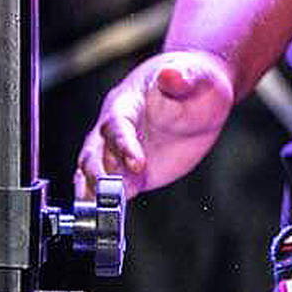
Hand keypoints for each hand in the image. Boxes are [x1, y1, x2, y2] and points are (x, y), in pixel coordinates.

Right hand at [74, 50, 235, 200]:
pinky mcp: (129, 170)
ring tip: (101, 211)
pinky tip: (105, 218)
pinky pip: (109, 186)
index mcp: (127, 102)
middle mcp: (115, 127)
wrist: (199, 93)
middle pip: (94, 151)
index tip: (138, 163)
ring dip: (94, 191)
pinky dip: (103, 201)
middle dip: (99, 173)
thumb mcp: (198, 76)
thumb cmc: (196, 80)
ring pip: (93, 171)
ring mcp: (119, 151)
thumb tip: (170, 73)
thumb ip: (183, 78)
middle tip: (113, 193)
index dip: (123, 144)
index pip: (116, 125)